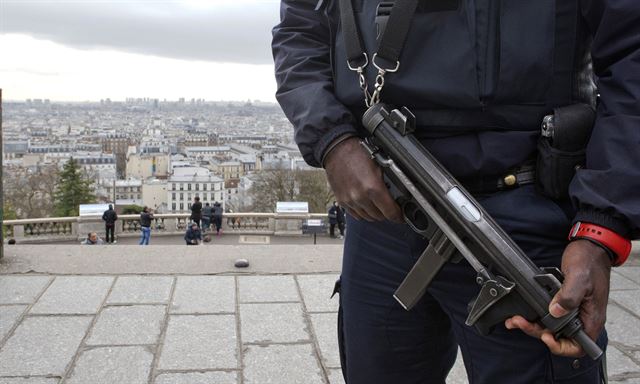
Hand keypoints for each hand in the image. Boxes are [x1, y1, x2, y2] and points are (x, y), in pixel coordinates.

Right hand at [324, 137, 402, 221]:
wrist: (337, 149)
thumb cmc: (358, 153)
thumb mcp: (379, 166)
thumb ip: (388, 183)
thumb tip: (396, 196)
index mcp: (373, 188)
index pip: (390, 212)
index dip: (397, 215)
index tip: (400, 216)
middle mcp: (360, 197)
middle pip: (379, 216)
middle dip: (386, 213)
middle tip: (389, 207)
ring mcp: (350, 200)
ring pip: (367, 217)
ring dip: (374, 213)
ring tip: (377, 205)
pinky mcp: (342, 201)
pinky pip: (355, 214)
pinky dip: (362, 212)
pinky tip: (366, 204)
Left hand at [505, 240, 610, 356]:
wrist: (589, 247)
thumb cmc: (589, 261)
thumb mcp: (579, 278)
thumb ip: (568, 296)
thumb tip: (556, 311)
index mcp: (591, 317)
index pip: (578, 346)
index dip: (560, 347)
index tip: (546, 336)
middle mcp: (582, 317)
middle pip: (559, 336)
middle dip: (537, 332)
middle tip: (519, 322)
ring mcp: (572, 310)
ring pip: (551, 326)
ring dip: (532, 324)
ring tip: (515, 319)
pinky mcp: (563, 302)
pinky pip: (548, 313)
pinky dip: (535, 314)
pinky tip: (522, 311)